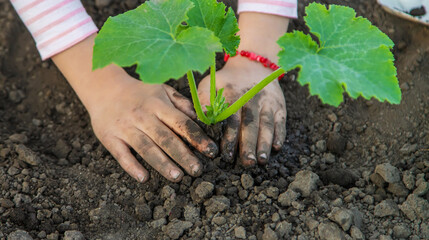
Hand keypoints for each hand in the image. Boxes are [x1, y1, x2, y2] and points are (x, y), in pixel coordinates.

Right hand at [87, 73, 217, 181]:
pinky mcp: (110, 137)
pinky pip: (121, 155)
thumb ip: (182, 103)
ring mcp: (125, 127)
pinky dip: (132, 167)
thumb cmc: (140, 93)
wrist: (104, 88)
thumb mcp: (162, 90)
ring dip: (162, 163)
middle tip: (197, 170)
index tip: (211, 151)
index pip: (181, 122)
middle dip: (183, 155)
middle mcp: (143, 116)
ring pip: (146, 148)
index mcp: (158, 104)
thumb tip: (202, 118)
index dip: (197, 137)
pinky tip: (144, 178)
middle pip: (165, 138)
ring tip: (177, 177)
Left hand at [198, 57, 285, 165]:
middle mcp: (252, 98)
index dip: (229, 137)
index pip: (232, 118)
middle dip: (249, 145)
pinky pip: (281, 121)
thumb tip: (201, 119)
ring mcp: (268, 102)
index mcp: (233, 94)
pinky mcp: (280, 106)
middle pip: (251, 124)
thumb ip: (204, 101)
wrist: (252, 65)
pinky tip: (276, 148)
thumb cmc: (226, 81)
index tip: (226, 154)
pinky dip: (279, 134)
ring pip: (267, 124)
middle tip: (247, 163)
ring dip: (265, 143)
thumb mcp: (211, 84)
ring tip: (261, 160)